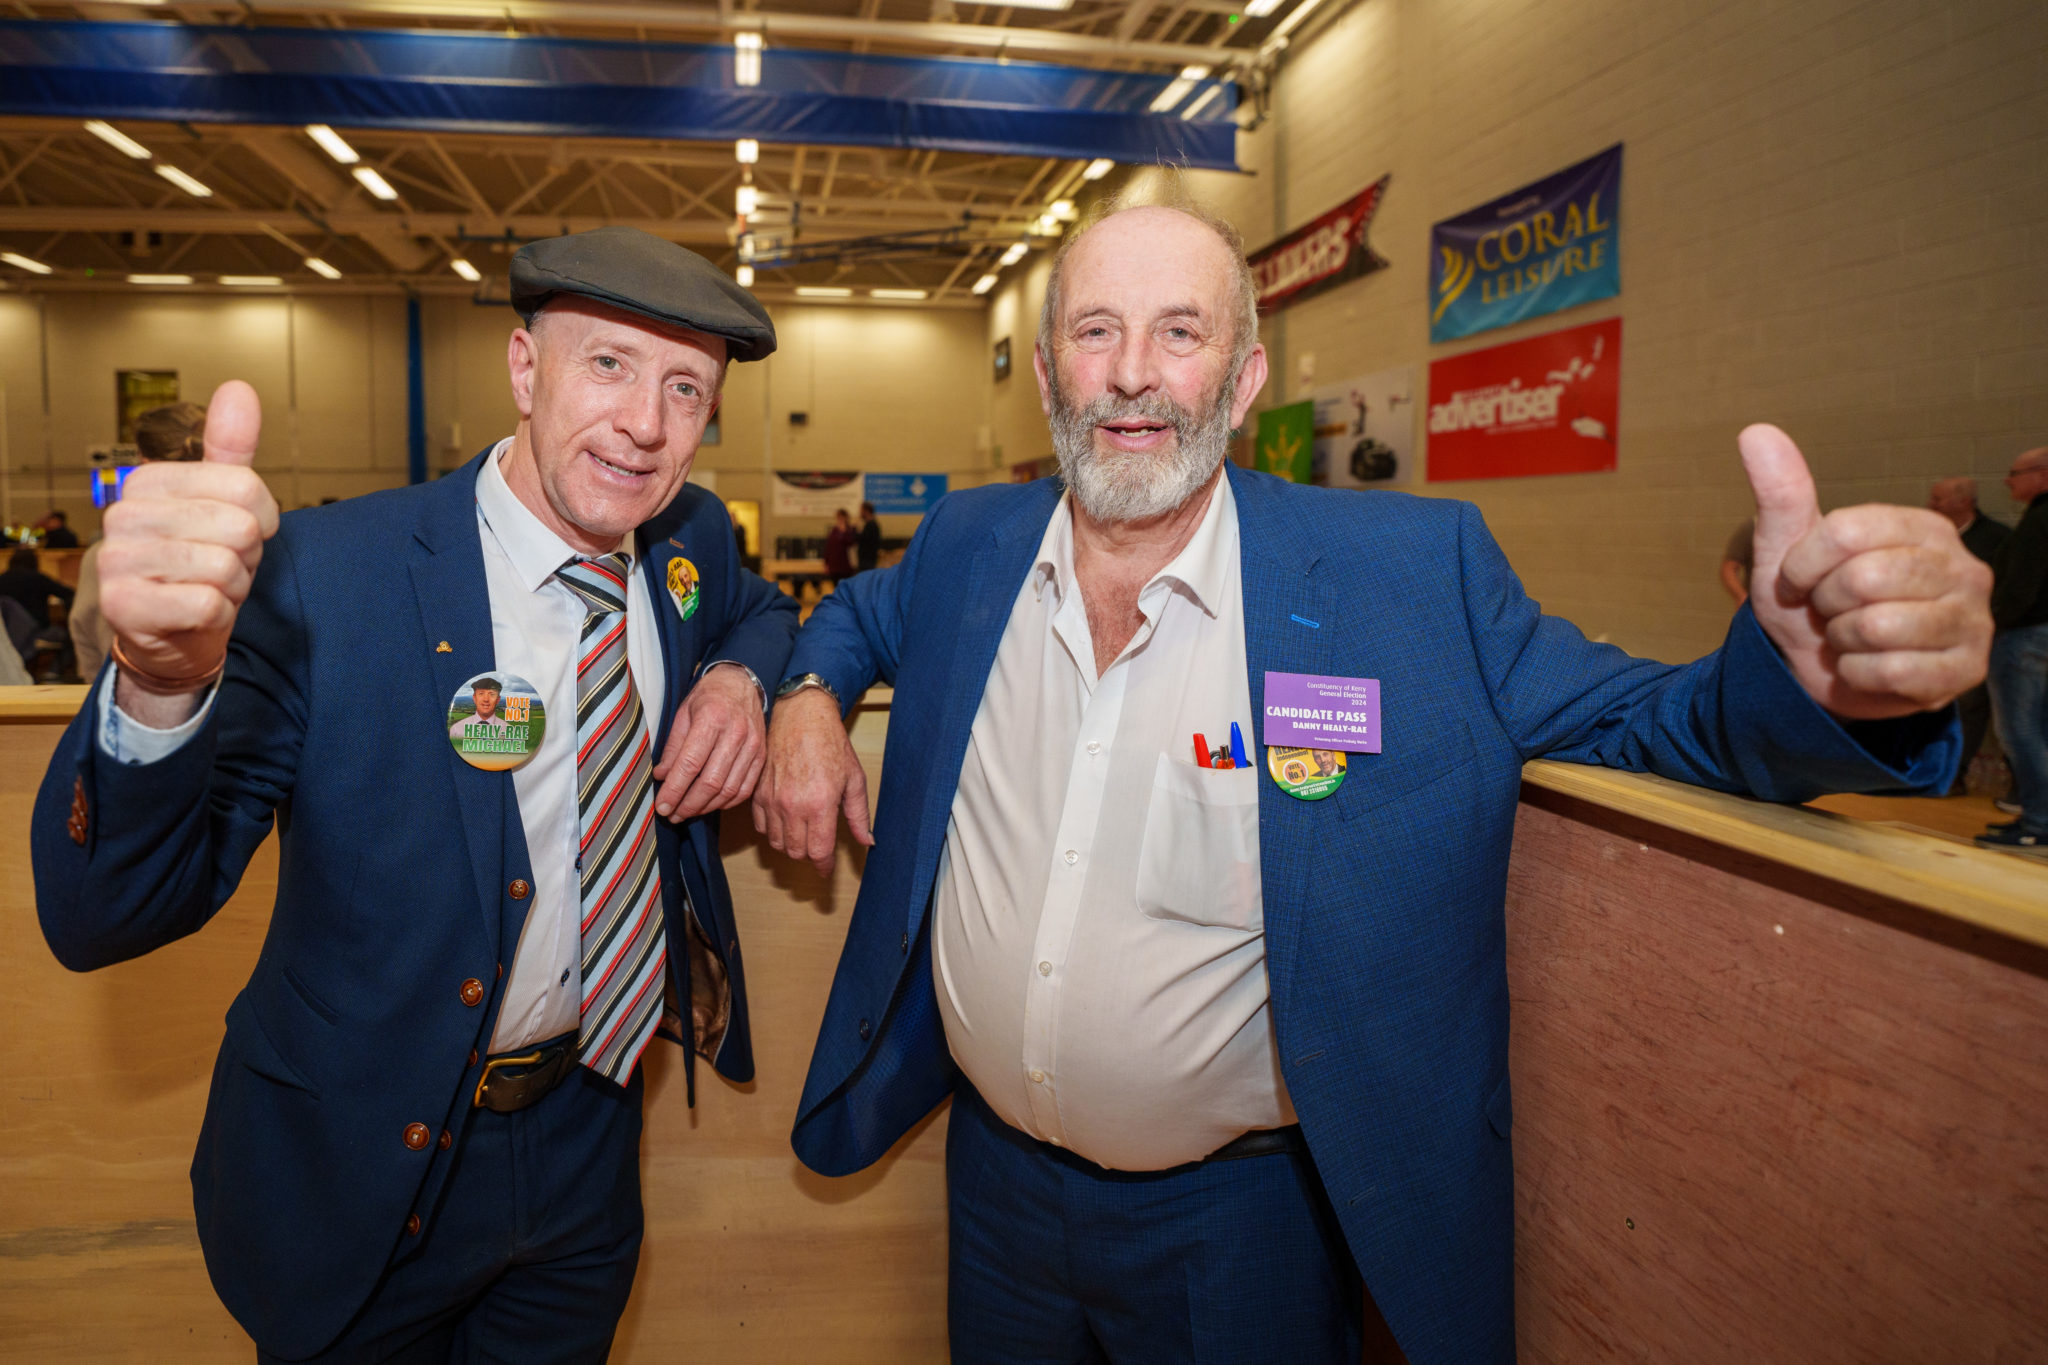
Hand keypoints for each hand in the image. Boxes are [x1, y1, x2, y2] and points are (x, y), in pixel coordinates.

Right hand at [102, 380, 278, 722]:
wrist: (177, 632)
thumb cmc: (203, 560)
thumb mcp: (224, 500)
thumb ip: (230, 448)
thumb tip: (239, 389)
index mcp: (146, 480)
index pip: (245, 485)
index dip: (261, 517)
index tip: (237, 532)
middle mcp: (122, 514)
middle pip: (240, 527)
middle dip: (246, 555)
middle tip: (220, 565)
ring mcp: (116, 560)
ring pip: (226, 566)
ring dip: (232, 586)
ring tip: (206, 587)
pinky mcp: (123, 606)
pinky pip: (207, 603)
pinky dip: (216, 613)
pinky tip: (194, 612)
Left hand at [652, 663, 766, 819]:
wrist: (742, 683)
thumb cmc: (708, 697)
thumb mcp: (683, 713)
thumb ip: (673, 746)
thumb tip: (662, 776)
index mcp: (712, 718)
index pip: (690, 763)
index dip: (674, 789)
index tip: (662, 806)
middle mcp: (736, 733)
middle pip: (711, 781)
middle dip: (688, 804)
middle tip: (673, 814)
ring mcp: (752, 746)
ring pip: (728, 790)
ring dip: (705, 807)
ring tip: (687, 812)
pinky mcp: (761, 756)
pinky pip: (744, 789)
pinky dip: (725, 803)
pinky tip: (710, 805)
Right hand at [752, 687, 873, 875]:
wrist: (801, 715)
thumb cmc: (830, 742)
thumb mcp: (855, 779)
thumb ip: (859, 815)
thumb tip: (867, 841)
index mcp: (820, 804)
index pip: (818, 852)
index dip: (823, 866)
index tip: (826, 869)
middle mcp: (793, 806)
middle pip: (796, 852)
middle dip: (809, 855)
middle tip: (818, 846)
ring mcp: (772, 800)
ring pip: (777, 843)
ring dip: (790, 844)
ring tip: (803, 832)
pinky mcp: (757, 793)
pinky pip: (761, 827)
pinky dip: (772, 831)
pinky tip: (785, 820)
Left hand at [1742, 424, 1991, 719]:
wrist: (1819, 675)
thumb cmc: (1811, 605)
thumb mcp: (1787, 551)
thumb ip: (1781, 494)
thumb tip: (1756, 432)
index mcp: (1921, 526)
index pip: (1845, 532)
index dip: (1803, 565)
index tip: (1797, 581)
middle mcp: (1960, 566)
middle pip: (1863, 580)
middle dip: (1825, 604)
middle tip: (1830, 613)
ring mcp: (1971, 619)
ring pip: (1877, 628)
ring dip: (1842, 642)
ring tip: (1850, 639)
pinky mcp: (1965, 670)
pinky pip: (1891, 672)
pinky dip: (1858, 675)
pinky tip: (1866, 668)